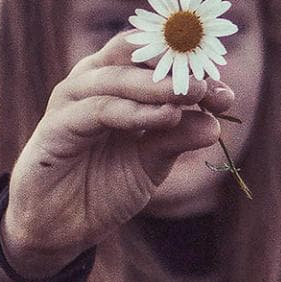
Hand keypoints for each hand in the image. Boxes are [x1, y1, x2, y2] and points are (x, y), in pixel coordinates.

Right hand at [1, 34, 235, 274]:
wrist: (59, 228)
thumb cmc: (103, 187)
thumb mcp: (150, 163)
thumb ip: (177, 138)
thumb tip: (215, 124)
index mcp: (114, 82)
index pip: (151, 55)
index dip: (190, 68)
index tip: (225, 93)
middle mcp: (90, 82)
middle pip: (133, 53)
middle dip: (176, 67)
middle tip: (210, 87)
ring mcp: (70, 101)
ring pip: (117, 78)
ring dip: (158, 85)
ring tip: (194, 95)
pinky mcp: (55, 127)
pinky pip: (98, 110)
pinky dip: (134, 111)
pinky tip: (166, 117)